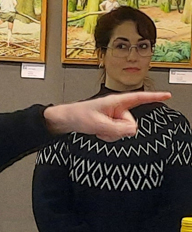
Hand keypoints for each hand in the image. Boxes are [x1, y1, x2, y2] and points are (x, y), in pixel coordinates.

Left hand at [43, 92, 171, 140]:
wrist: (64, 121)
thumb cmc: (77, 116)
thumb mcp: (97, 124)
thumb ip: (116, 128)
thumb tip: (132, 131)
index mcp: (116, 101)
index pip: (139, 98)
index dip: (154, 97)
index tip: (167, 95)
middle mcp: (117, 108)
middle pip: (131, 123)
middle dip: (119, 129)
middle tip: (103, 129)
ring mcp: (113, 117)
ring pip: (123, 131)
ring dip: (111, 134)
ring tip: (98, 130)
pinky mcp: (108, 124)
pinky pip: (115, 134)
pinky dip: (108, 136)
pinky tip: (97, 133)